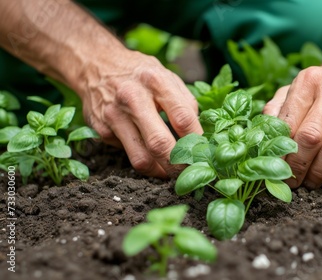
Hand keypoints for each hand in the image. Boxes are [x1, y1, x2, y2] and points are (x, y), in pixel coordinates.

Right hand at [79, 50, 201, 176]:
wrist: (95, 64)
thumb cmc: (140, 73)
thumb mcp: (167, 76)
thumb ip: (186, 103)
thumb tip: (198, 135)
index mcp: (155, 81)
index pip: (183, 118)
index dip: (197, 141)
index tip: (205, 153)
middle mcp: (132, 98)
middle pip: (160, 144)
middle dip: (179, 166)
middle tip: (191, 173)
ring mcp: (114, 116)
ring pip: (141, 158)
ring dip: (161, 172)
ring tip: (173, 172)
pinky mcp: (102, 130)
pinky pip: (128, 154)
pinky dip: (144, 159)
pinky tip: (151, 154)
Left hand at [263, 64, 321, 187]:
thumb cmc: (320, 87)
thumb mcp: (294, 88)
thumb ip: (275, 110)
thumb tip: (262, 137)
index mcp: (309, 82)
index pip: (288, 123)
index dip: (279, 150)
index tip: (274, 166)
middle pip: (310, 138)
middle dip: (296, 166)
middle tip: (290, 181)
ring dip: (317, 173)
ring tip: (308, 183)